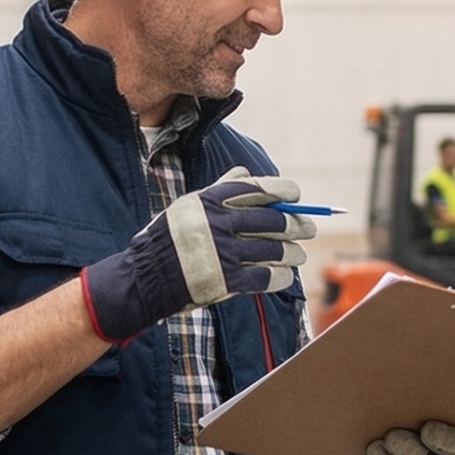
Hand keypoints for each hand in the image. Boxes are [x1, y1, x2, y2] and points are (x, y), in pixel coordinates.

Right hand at [79, 168, 312, 341]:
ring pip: (274, 250)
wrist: (145, 277)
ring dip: (292, 253)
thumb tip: (245, 173)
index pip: (258, 189)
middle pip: (273, 220)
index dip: (283, 192)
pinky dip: (280, 277)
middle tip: (309, 228)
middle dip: (297, 224)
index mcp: (212, 201)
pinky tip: (285, 276)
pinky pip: (264, 277)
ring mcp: (224, 253)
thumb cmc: (168, 238)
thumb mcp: (189, 206)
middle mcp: (220, 224)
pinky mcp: (226, 281)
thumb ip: (219, 189)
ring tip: (298, 255)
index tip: (296, 195)